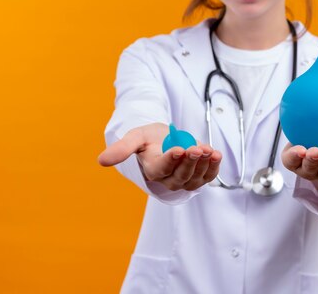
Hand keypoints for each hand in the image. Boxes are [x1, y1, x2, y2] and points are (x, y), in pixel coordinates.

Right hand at [98, 123, 222, 190]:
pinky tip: (216, 155)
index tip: (178, 149)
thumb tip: (101, 161)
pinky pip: (207, 176)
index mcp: (152, 169)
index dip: (170, 160)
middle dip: (190, 162)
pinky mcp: (197, 177)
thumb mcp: (135, 137)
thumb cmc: (148, 138)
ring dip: (204, 165)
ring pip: (195, 178)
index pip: (161, 168)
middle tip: (197, 149)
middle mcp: (168, 179)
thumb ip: (122, 148)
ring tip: (210, 151)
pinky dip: (213, 168)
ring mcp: (184, 180)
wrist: (163, 138)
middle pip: (180, 175)